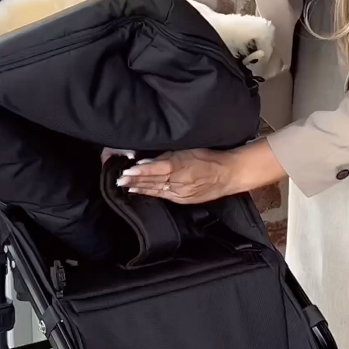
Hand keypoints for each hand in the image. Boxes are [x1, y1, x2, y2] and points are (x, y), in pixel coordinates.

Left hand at [116, 139, 286, 203]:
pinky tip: (139, 191)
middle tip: (119, 179)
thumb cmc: (210, 157)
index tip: (128, 170)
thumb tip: (150, 159)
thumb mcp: (190, 150)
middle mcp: (179, 181)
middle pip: (153, 180)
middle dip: (135, 180)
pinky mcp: (184, 199)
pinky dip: (150, 193)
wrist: (229, 174)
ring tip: (124, 185)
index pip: (156, 169)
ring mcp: (181, 192)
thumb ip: (170, 155)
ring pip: (156, 189)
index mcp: (181, 166)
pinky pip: (164, 195)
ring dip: (139, 187)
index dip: (141, 171)